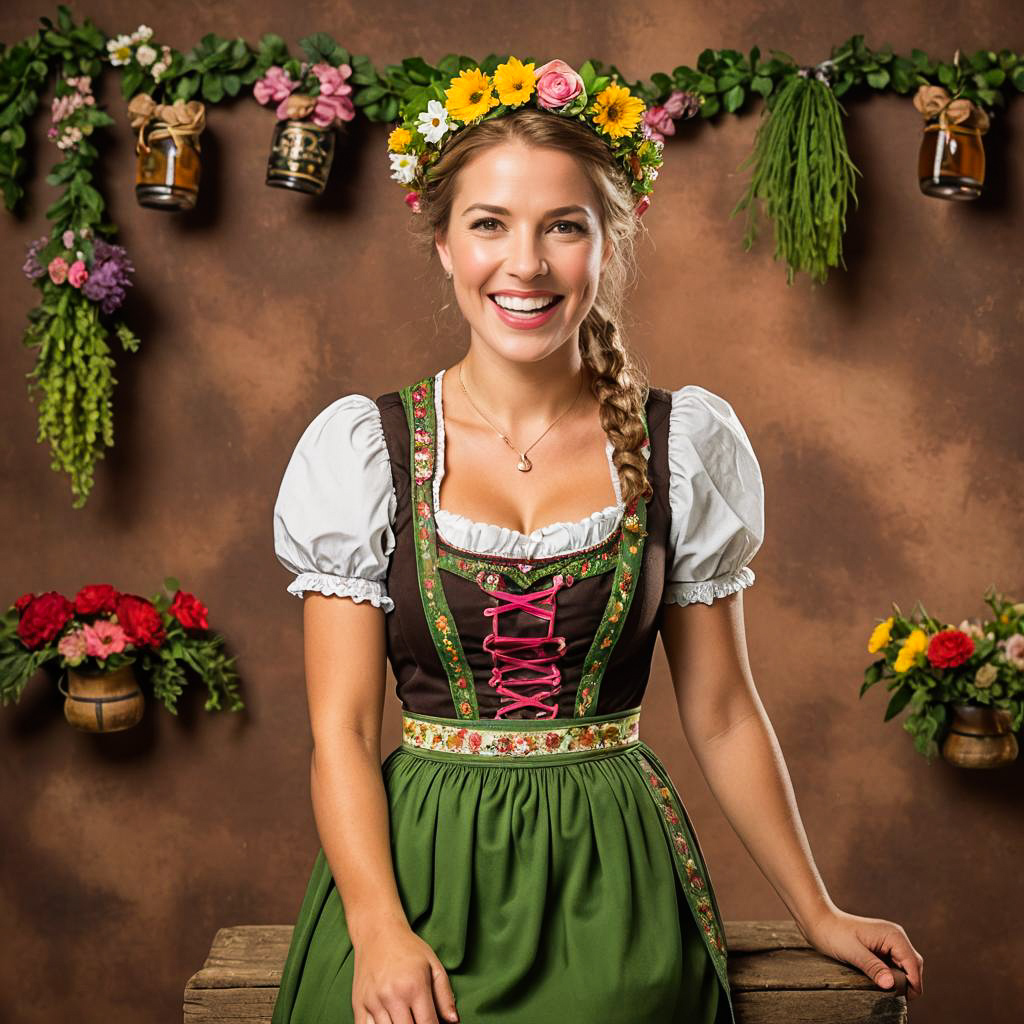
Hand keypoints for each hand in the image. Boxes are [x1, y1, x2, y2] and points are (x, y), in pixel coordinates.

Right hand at [352, 920, 458, 1023]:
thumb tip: (454, 1021)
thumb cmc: (408, 948)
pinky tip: (389, 1022)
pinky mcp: (358, 1005)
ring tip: (406, 1019)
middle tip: (420, 1019)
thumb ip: (445, 996)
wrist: (377, 932)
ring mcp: (373, 1002)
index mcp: (415, 986)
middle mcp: (392, 996)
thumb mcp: (433, 965)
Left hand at [797, 907, 923, 1000]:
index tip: (904, 1000)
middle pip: (913, 966)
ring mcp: (889, 941)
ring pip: (905, 966)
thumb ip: (873, 967)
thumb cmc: (834, 934)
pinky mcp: (882, 947)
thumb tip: (891, 984)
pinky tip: (881, 982)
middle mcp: (895, 936)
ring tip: (887, 992)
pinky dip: (892, 975)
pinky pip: (895, 965)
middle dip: (909, 983)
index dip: (913, 984)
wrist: (820, 922)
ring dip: (900, 980)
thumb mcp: (853, 953)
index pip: (913, 964)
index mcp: (893, 935)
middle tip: (894, 998)